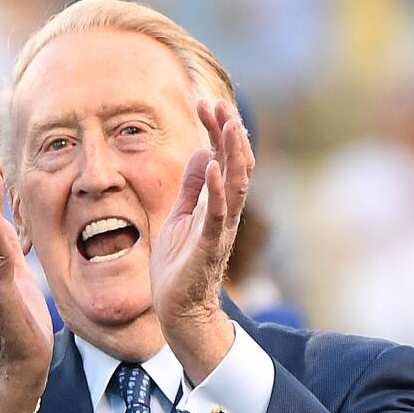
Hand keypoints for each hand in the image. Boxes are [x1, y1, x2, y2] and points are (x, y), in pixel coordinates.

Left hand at [149, 100, 253, 378]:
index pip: (224, 158)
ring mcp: (219, 229)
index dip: (217, 130)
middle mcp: (224, 212)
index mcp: (216, 204)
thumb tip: (202, 155)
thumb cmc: (179, 267)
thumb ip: (192, 188)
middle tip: (220, 103)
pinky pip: (216, 214)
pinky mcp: (207, 246)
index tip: (206, 103)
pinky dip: (216, 189)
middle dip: (229, 133)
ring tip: (227, 123)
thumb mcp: (181, 216)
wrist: (178, 309)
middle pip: (235, 164)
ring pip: (235, 184)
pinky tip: (213, 164)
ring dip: (232, 153)